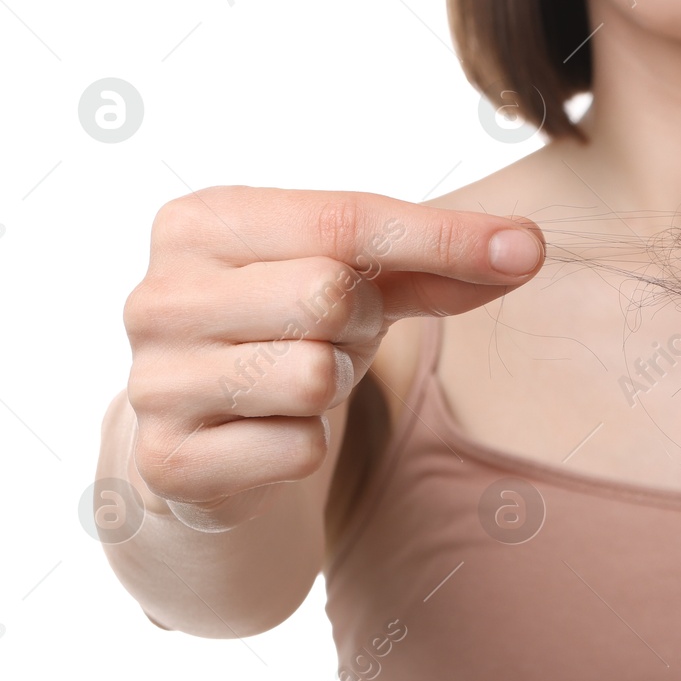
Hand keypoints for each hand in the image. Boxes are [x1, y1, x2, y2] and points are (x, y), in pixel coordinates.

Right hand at [123, 187, 544, 531]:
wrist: (202, 439)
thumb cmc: (287, 331)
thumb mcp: (360, 281)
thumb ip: (439, 260)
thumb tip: (527, 248)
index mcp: (199, 222)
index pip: (343, 219)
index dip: (443, 237)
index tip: (524, 250)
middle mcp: (158, 295)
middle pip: (329, 294)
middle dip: (360, 322)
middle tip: (333, 335)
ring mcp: (154, 380)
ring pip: (312, 376)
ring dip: (333, 385)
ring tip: (298, 380)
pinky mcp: (169, 461)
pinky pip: (298, 450)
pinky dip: (307, 448)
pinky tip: (271, 434)